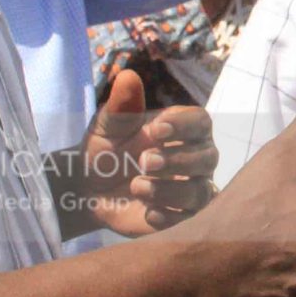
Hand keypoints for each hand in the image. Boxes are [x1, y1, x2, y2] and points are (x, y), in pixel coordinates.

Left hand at [64, 70, 216, 237]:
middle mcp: (195, 158)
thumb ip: (121, 105)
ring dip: (172, 190)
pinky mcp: (182, 218)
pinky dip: (172, 217)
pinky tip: (149, 213)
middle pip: (208, 157)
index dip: (184, 125)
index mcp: (182, 130)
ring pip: (201, 191)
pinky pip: (191, 220)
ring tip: (137, 187)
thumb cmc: (105, 150)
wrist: (87, 190)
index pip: (201, 121)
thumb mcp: (107, 126)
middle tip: (144, 162)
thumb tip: (128, 76)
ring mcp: (190, 189)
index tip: (156, 130)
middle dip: (178, 160)